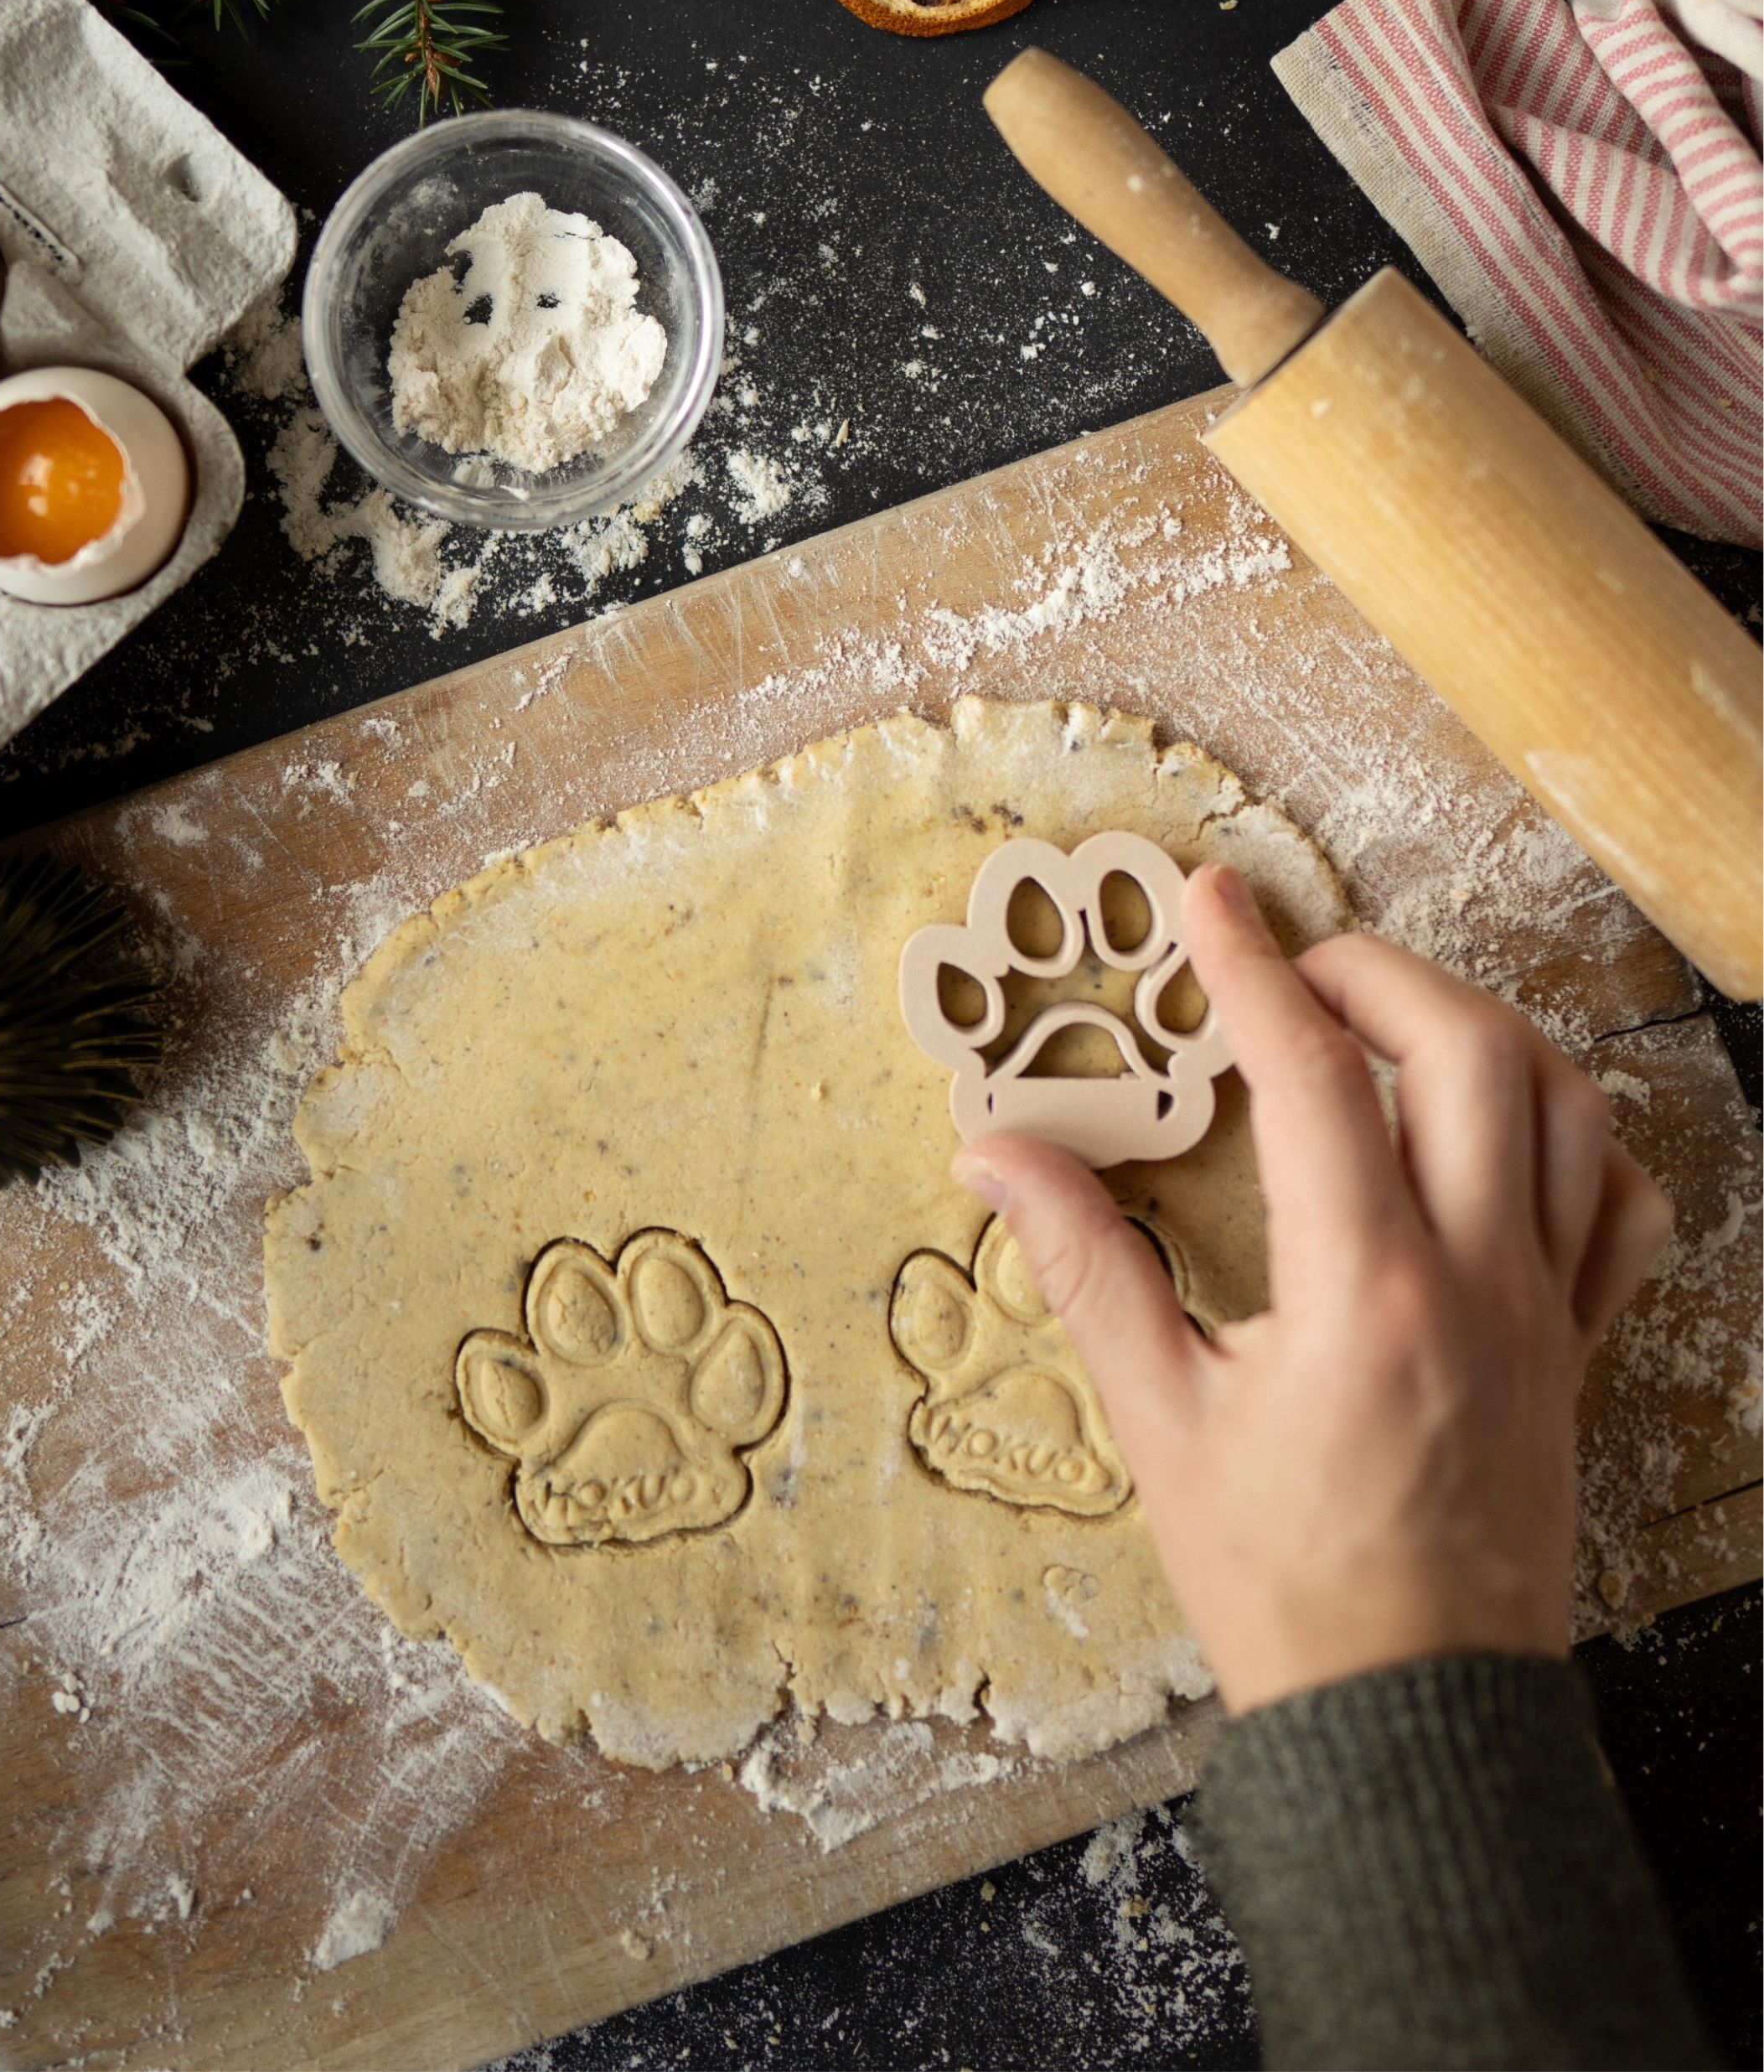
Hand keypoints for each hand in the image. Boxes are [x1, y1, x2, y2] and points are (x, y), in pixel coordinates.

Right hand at [951, 863, 1672, 1716]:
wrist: (1413, 1720)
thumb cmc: (1280, 1585)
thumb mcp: (1159, 1424)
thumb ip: (1085, 1268)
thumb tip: (993, 1156)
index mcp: (1366, 1295)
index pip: (1317, 1076)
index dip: (1253, 966)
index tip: (1210, 897)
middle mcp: (1478, 1282)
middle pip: (1472, 1048)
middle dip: (1375, 970)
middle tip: (1291, 971)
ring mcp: (1547, 1314)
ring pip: (1569, 1107)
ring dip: (1481, 1031)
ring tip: (1388, 1028)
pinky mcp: (1580, 1352)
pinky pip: (1625, 1212)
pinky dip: (1579, 1143)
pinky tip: (1503, 1142)